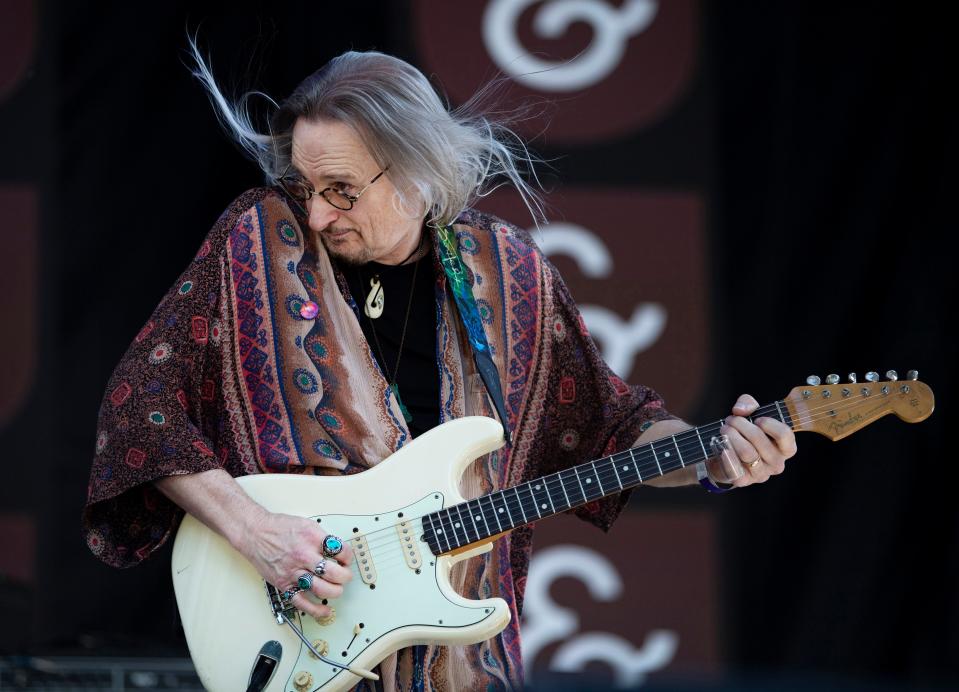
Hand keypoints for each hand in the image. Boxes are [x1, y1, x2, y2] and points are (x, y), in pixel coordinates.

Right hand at [236, 509, 353, 618]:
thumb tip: (339, 550)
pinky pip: (302, 602)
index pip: (341, 551)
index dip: (349, 557)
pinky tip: (325, 610)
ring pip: (322, 589)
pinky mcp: (284, 584)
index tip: (347, 559)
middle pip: (334, 573)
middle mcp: (304, 555)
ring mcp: (293, 572)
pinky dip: (316, 610)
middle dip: (345, 577)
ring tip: (337, 588)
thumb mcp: (307, 524)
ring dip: (335, 591)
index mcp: (312, 538)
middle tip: (345, 576)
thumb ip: (322, 538)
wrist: (255, 533)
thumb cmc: (279, 527)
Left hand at [710, 393, 796, 487]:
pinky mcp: (744, 480)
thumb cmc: (743, 432)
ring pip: (747, 453)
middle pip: (760, 440)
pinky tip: (722, 447)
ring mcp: (761, 474)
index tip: (757, 419)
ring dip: (732, 436)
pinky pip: (735, 468)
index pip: (785, 435)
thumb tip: (740, 410)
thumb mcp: (749, 413)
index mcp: (785, 448)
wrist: (724, 454)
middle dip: (741, 425)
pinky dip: (727, 456)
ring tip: (724, 429)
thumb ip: (747, 403)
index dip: (769, 424)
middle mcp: (776, 463)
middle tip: (730, 420)